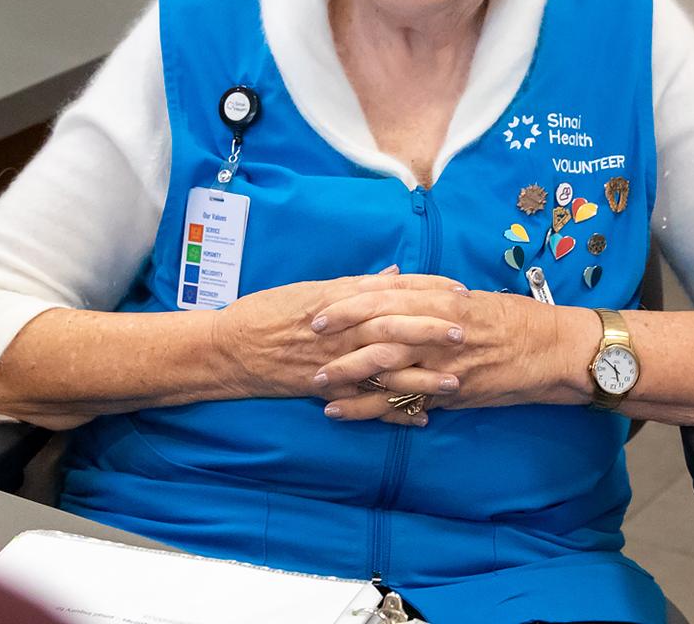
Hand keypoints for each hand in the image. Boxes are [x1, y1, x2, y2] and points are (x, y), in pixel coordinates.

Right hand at [210, 267, 469, 400]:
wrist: (229, 347)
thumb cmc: (267, 313)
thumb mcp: (310, 289)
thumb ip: (355, 285)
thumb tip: (394, 275)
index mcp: (336, 299)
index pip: (390, 291)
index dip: (426, 291)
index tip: (457, 291)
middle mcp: (337, 330)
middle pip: (392, 327)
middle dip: (430, 330)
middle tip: (465, 332)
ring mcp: (331, 362)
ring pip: (383, 368)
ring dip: (420, 376)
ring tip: (454, 381)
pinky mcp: (324, 389)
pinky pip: (364, 402)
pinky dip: (392, 411)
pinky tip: (419, 417)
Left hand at [309, 287, 596, 425]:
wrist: (556, 351)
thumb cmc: (517, 321)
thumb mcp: (472, 300)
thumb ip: (434, 297)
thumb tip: (398, 288)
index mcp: (444, 299)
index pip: (386, 295)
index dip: (350, 301)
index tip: (320, 306)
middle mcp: (440, 327)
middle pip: (379, 326)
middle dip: (340, 332)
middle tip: (305, 336)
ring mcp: (443, 361)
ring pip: (386, 365)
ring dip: (347, 373)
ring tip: (315, 380)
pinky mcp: (449, 392)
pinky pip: (401, 401)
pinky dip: (368, 409)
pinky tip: (340, 413)